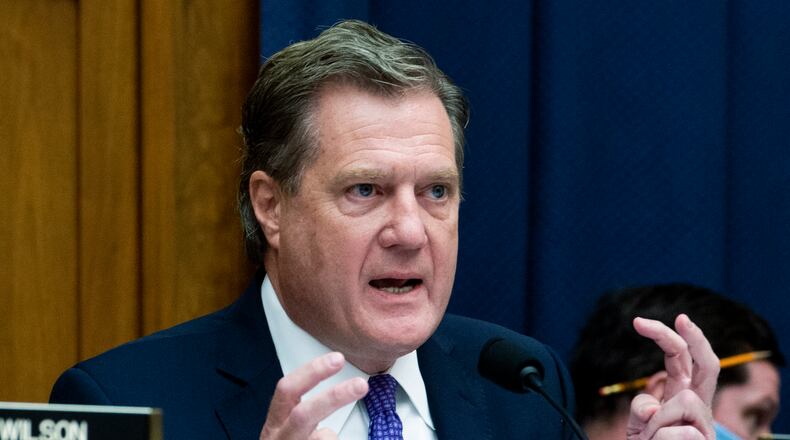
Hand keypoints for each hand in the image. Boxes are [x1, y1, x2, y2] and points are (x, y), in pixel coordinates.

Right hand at [259, 352, 368, 438]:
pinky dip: (335, 439)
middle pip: (304, 415)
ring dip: (331, 439)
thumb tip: (336, 410)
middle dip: (333, 397)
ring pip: (322, 439)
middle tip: (360, 385)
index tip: (338, 359)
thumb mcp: (289, 430)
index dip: (312, 373)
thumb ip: (306, 415)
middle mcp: (279, 439)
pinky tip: (333, 436)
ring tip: (329, 437)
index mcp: (275, 425)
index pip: (288, 390)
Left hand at [626, 314, 719, 439]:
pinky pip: (674, 431)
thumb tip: (653, 406)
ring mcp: (704, 424)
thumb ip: (642, 409)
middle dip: (698, 339)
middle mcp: (696, 405)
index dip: (664, 337)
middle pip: (708, 365)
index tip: (638, 322)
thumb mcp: (638, 426)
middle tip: (682, 318)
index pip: (679, 359)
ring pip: (683, 401)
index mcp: (679, 394)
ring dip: (656, 422)